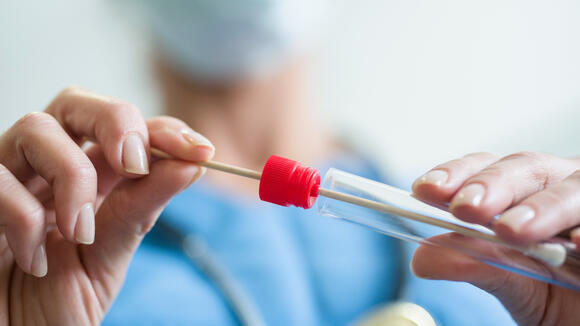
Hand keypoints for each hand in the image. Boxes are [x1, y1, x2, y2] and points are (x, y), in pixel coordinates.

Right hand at [0, 87, 213, 324]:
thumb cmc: (55, 301)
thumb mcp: (109, 256)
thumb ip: (140, 209)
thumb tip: (192, 165)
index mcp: (89, 178)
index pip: (128, 129)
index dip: (164, 130)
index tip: (201, 151)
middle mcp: (48, 169)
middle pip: (76, 103)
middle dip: (115, 121)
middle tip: (134, 164)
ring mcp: (9, 179)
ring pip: (35, 127)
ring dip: (71, 175)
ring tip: (79, 232)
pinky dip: (24, 218)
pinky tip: (37, 261)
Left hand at [410, 152, 579, 324]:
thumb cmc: (557, 296)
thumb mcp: (512, 284)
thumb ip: (475, 265)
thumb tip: (422, 259)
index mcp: (522, 193)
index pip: (483, 169)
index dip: (455, 174)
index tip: (424, 189)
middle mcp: (557, 187)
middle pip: (524, 169)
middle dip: (491, 186)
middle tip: (465, 208)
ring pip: (570, 187)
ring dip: (540, 207)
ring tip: (512, 230)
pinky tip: (577, 241)